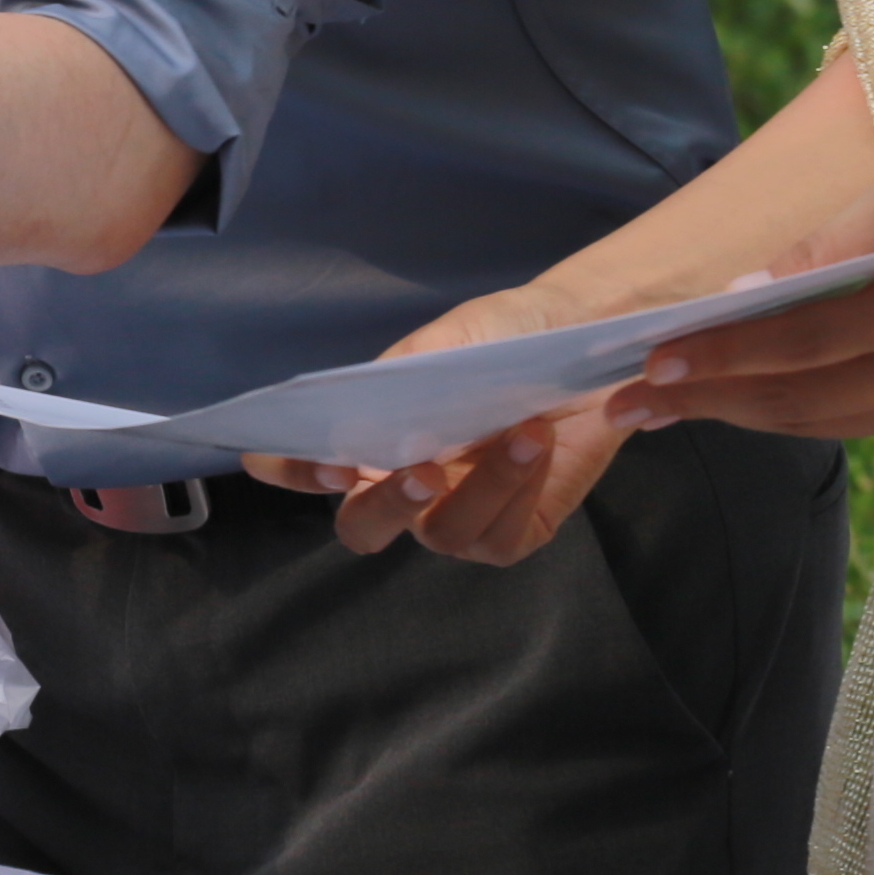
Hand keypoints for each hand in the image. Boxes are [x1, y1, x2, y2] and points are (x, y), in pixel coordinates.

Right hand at [238, 282, 637, 565]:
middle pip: (364, 528)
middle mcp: (405, 489)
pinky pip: (499, 537)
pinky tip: (539, 444)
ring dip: (482, 485)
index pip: (308, 467)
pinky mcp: (515, 531)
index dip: (293, 471)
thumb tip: (359, 412)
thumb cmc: (500, 337)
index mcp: (372, 441)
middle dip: (387, 505)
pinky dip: (519, 489)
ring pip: (442, 534)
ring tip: (521, 429)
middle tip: (421, 470)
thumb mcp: (443, 344)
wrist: (580, 339)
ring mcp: (458, 516)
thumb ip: (397, 381)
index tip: (311, 462)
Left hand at [616, 149, 873, 441]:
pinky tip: (745, 398)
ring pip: (820, 421)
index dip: (716, 357)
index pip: (793, 344)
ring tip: (668, 407)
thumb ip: (821, 248)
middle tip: (627, 402)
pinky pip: (854, 422)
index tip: (647, 364)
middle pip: (795, 399)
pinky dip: (794, 411)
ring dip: (741, 414)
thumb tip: (740, 294)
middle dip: (706, 402)